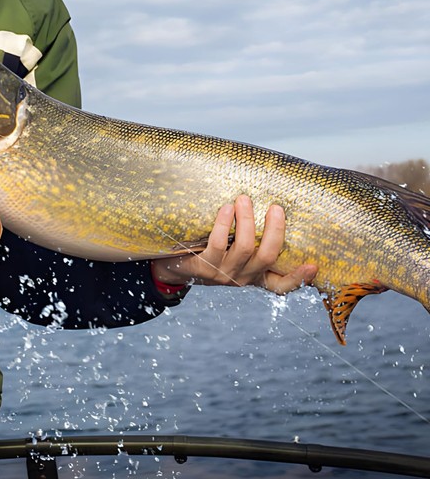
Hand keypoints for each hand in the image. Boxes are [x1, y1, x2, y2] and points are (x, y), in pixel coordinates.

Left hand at [151, 195, 316, 293]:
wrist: (172, 266)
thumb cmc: (207, 250)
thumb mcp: (231, 249)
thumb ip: (250, 237)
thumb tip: (264, 200)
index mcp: (253, 276)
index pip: (281, 285)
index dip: (300, 278)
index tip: (314, 264)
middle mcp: (241, 277)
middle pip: (267, 258)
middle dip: (275, 231)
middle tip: (276, 207)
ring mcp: (222, 274)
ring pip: (244, 249)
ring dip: (247, 222)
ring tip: (243, 199)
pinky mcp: (202, 267)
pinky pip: (217, 244)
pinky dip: (224, 225)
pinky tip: (225, 208)